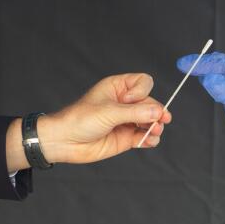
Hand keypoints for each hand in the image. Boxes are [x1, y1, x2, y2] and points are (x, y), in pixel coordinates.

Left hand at [22, 73, 171, 166]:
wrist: (65, 141)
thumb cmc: (79, 119)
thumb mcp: (108, 112)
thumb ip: (135, 112)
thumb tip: (158, 111)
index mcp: (117, 88)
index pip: (143, 82)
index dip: (142, 91)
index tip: (130, 101)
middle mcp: (124, 103)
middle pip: (151, 103)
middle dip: (156, 112)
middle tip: (159, 121)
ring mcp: (126, 120)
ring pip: (151, 120)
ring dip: (156, 126)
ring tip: (154, 131)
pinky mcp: (126, 137)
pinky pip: (145, 137)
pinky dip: (150, 139)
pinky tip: (149, 141)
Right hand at [178, 52, 224, 158]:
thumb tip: (207, 79)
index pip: (221, 65)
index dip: (201, 63)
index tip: (184, 64)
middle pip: (218, 66)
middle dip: (200, 64)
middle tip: (182, 65)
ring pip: (218, 77)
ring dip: (204, 73)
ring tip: (188, 70)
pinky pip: (220, 91)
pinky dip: (209, 85)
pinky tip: (203, 84)